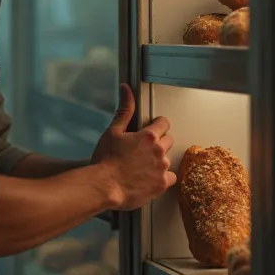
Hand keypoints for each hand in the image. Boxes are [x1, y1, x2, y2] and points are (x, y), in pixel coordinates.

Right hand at [91, 84, 175, 210]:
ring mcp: (162, 168)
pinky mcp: (162, 185)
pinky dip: (162, 178)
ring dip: (159, 161)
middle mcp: (159, 150)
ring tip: (142, 167)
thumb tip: (126, 88)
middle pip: (168, 141)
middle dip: (158, 144)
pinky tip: (149, 179)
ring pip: (168, 160)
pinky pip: (170, 178)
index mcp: (149, 135)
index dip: (157, 126)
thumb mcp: (113, 131)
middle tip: (143, 151)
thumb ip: (124, 110)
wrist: (104, 186)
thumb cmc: (106, 159)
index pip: (164, 123)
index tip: (151, 131)